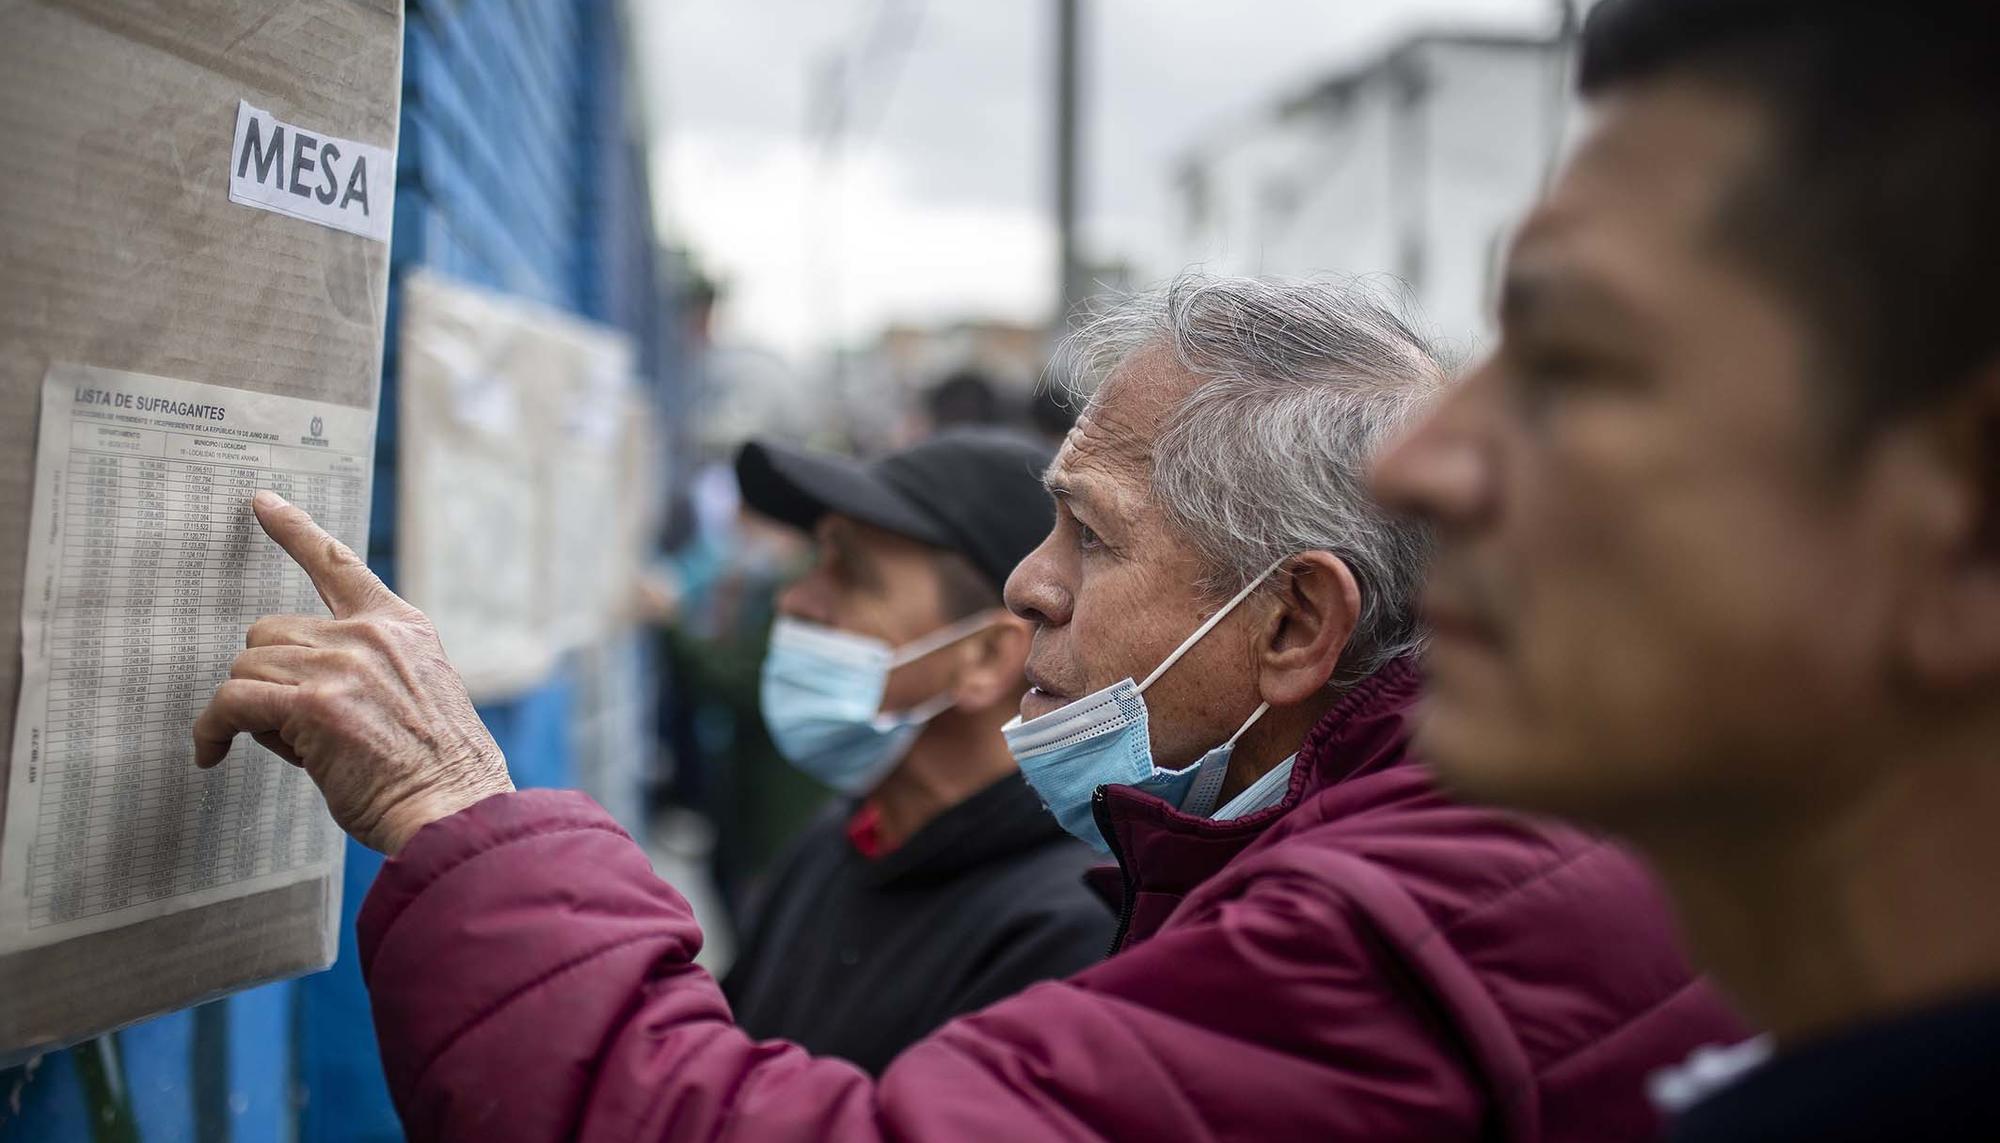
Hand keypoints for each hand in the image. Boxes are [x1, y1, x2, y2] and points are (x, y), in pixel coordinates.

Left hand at [193, 491, 514, 853]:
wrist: (454, 808)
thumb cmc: (435, 774)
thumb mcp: (413, 699)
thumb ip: (358, 673)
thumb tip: (279, 690)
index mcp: (401, 628)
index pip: (338, 565)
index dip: (294, 531)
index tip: (262, 503)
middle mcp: (369, 635)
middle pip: (269, 630)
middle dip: (264, 675)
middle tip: (279, 722)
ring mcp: (341, 665)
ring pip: (248, 666)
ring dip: (246, 707)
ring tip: (267, 745)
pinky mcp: (312, 705)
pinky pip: (232, 702)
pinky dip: (211, 729)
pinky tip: (209, 753)